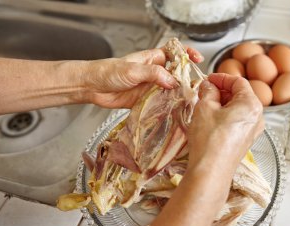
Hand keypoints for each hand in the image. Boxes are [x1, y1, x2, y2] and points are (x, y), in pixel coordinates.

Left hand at [83, 47, 202, 108]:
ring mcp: (152, 87)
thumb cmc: (109, 72)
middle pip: (176, 74)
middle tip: (194, 87)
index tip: (197, 59)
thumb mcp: (133, 70)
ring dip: (179, 94)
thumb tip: (173, 82)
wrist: (93, 87)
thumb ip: (154, 74)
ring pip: (171, 89)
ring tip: (188, 100)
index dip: (187, 54)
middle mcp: (155, 72)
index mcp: (153, 59)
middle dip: (186, 79)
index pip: (174, 53)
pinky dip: (169, 106)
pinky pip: (162, 102)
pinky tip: (175, 110)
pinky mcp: (147, 100)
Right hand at [187, 73, 264, 172]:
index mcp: (252, 105)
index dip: (221, 78)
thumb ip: (208, 91)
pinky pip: (237, 121)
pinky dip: (225, 115)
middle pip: (240, 95)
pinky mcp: (245, 141)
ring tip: (205, 104)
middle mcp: (257, 117)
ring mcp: (253, 131)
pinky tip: (211, 119)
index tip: (208, 79)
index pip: (238, 82)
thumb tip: (209, 86)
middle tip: (204, 91)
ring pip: (238, 109)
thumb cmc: (209, 139)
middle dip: (222, 90)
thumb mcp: (205, 108)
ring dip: (222, 103)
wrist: (210, 171)